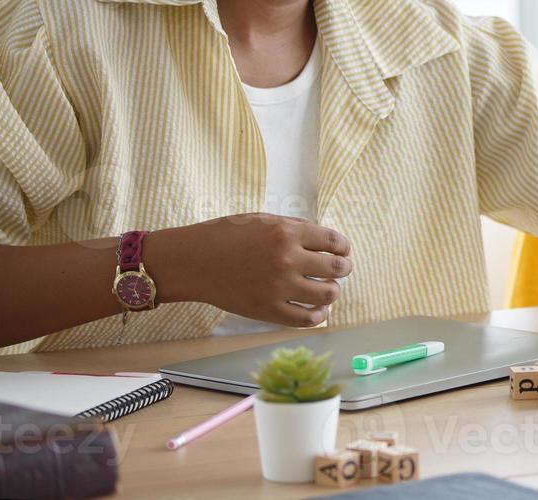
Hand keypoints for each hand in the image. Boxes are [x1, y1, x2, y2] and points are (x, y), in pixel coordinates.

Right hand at [153, 214, 352, 326]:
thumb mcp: (264, 220)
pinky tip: (318, 310)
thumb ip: (295, 228)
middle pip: (336, 268)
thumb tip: (324, 241)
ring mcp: (279, 287)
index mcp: (287, 233)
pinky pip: (306, 319)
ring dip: (332, 291)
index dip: (344, 247)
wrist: (193, 261)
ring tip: (328, 289)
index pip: (334, 241)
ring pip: (327, 294)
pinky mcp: (268, 310)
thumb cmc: (226, 236)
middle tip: (341, 270)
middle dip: (343, 268)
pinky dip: (318, 315)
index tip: (343, 251)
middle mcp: (287, 259)